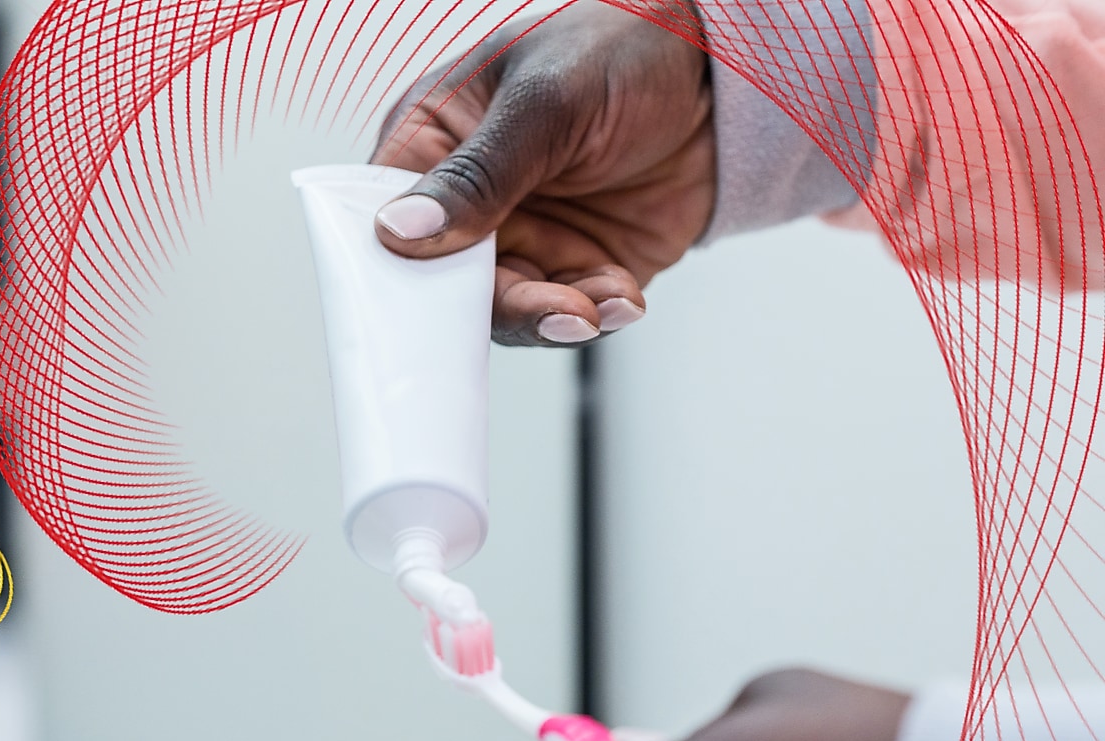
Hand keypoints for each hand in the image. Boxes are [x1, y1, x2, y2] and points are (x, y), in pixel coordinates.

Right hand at [370, 1, 713, 346]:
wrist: (723, 76)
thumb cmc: (625, 50)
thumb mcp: (546, 101)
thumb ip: (479, 174)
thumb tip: (403, 230)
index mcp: (435, 143)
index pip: (389, 220)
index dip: (399, 268)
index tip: (428, 303)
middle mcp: (472, 203)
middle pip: (450, 285)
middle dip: (500, 306)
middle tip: (551, 310)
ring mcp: (524, 240)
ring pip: (510, 312)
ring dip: (556, 318)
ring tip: (599, 303)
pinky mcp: (576, 268)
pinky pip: (570, 315)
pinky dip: (597, 316)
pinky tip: (623, 297)